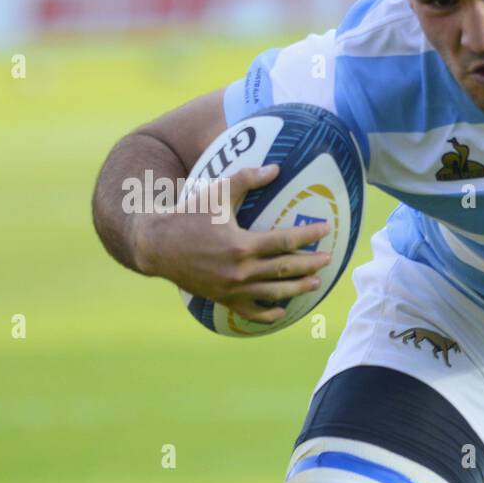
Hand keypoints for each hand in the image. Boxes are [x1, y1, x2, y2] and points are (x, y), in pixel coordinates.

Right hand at [135, 164, 332, 323]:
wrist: (155, 244)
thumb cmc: (187, 214)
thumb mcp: (216, 193)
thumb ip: (246, 179)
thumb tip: (275, 168)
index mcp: (241, 244)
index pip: (285, 241)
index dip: (308, 235)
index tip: (326, 229)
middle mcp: (239, 270)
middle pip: (285, 269)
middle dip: (310, 265)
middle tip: (328, 259)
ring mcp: (232, 288)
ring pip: (273, 292)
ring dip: (298, 289)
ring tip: (316, 283)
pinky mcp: (223, 299)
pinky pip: (251, 312)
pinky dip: (268, 314)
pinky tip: (283, 310)